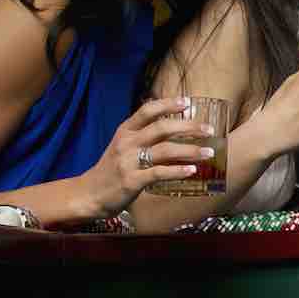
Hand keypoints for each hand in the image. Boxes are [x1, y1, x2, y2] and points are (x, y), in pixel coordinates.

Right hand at [81, 97, 216, 216]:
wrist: (89, 194)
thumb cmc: (111, 169)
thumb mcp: (122, 145)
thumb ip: (142, 134)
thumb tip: (169, 121)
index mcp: (125, 131)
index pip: (147, 110)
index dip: (168, 104)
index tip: (188, 102)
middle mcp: (127, 143)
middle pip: (162, 128)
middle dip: (189, 127)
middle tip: (209, 130)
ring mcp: (128, 162)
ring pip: (165, 150)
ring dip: (190, 150)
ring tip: (209, 152)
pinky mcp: (132, 181)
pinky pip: (159, 173)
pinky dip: (178, 171)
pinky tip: (192, 171)